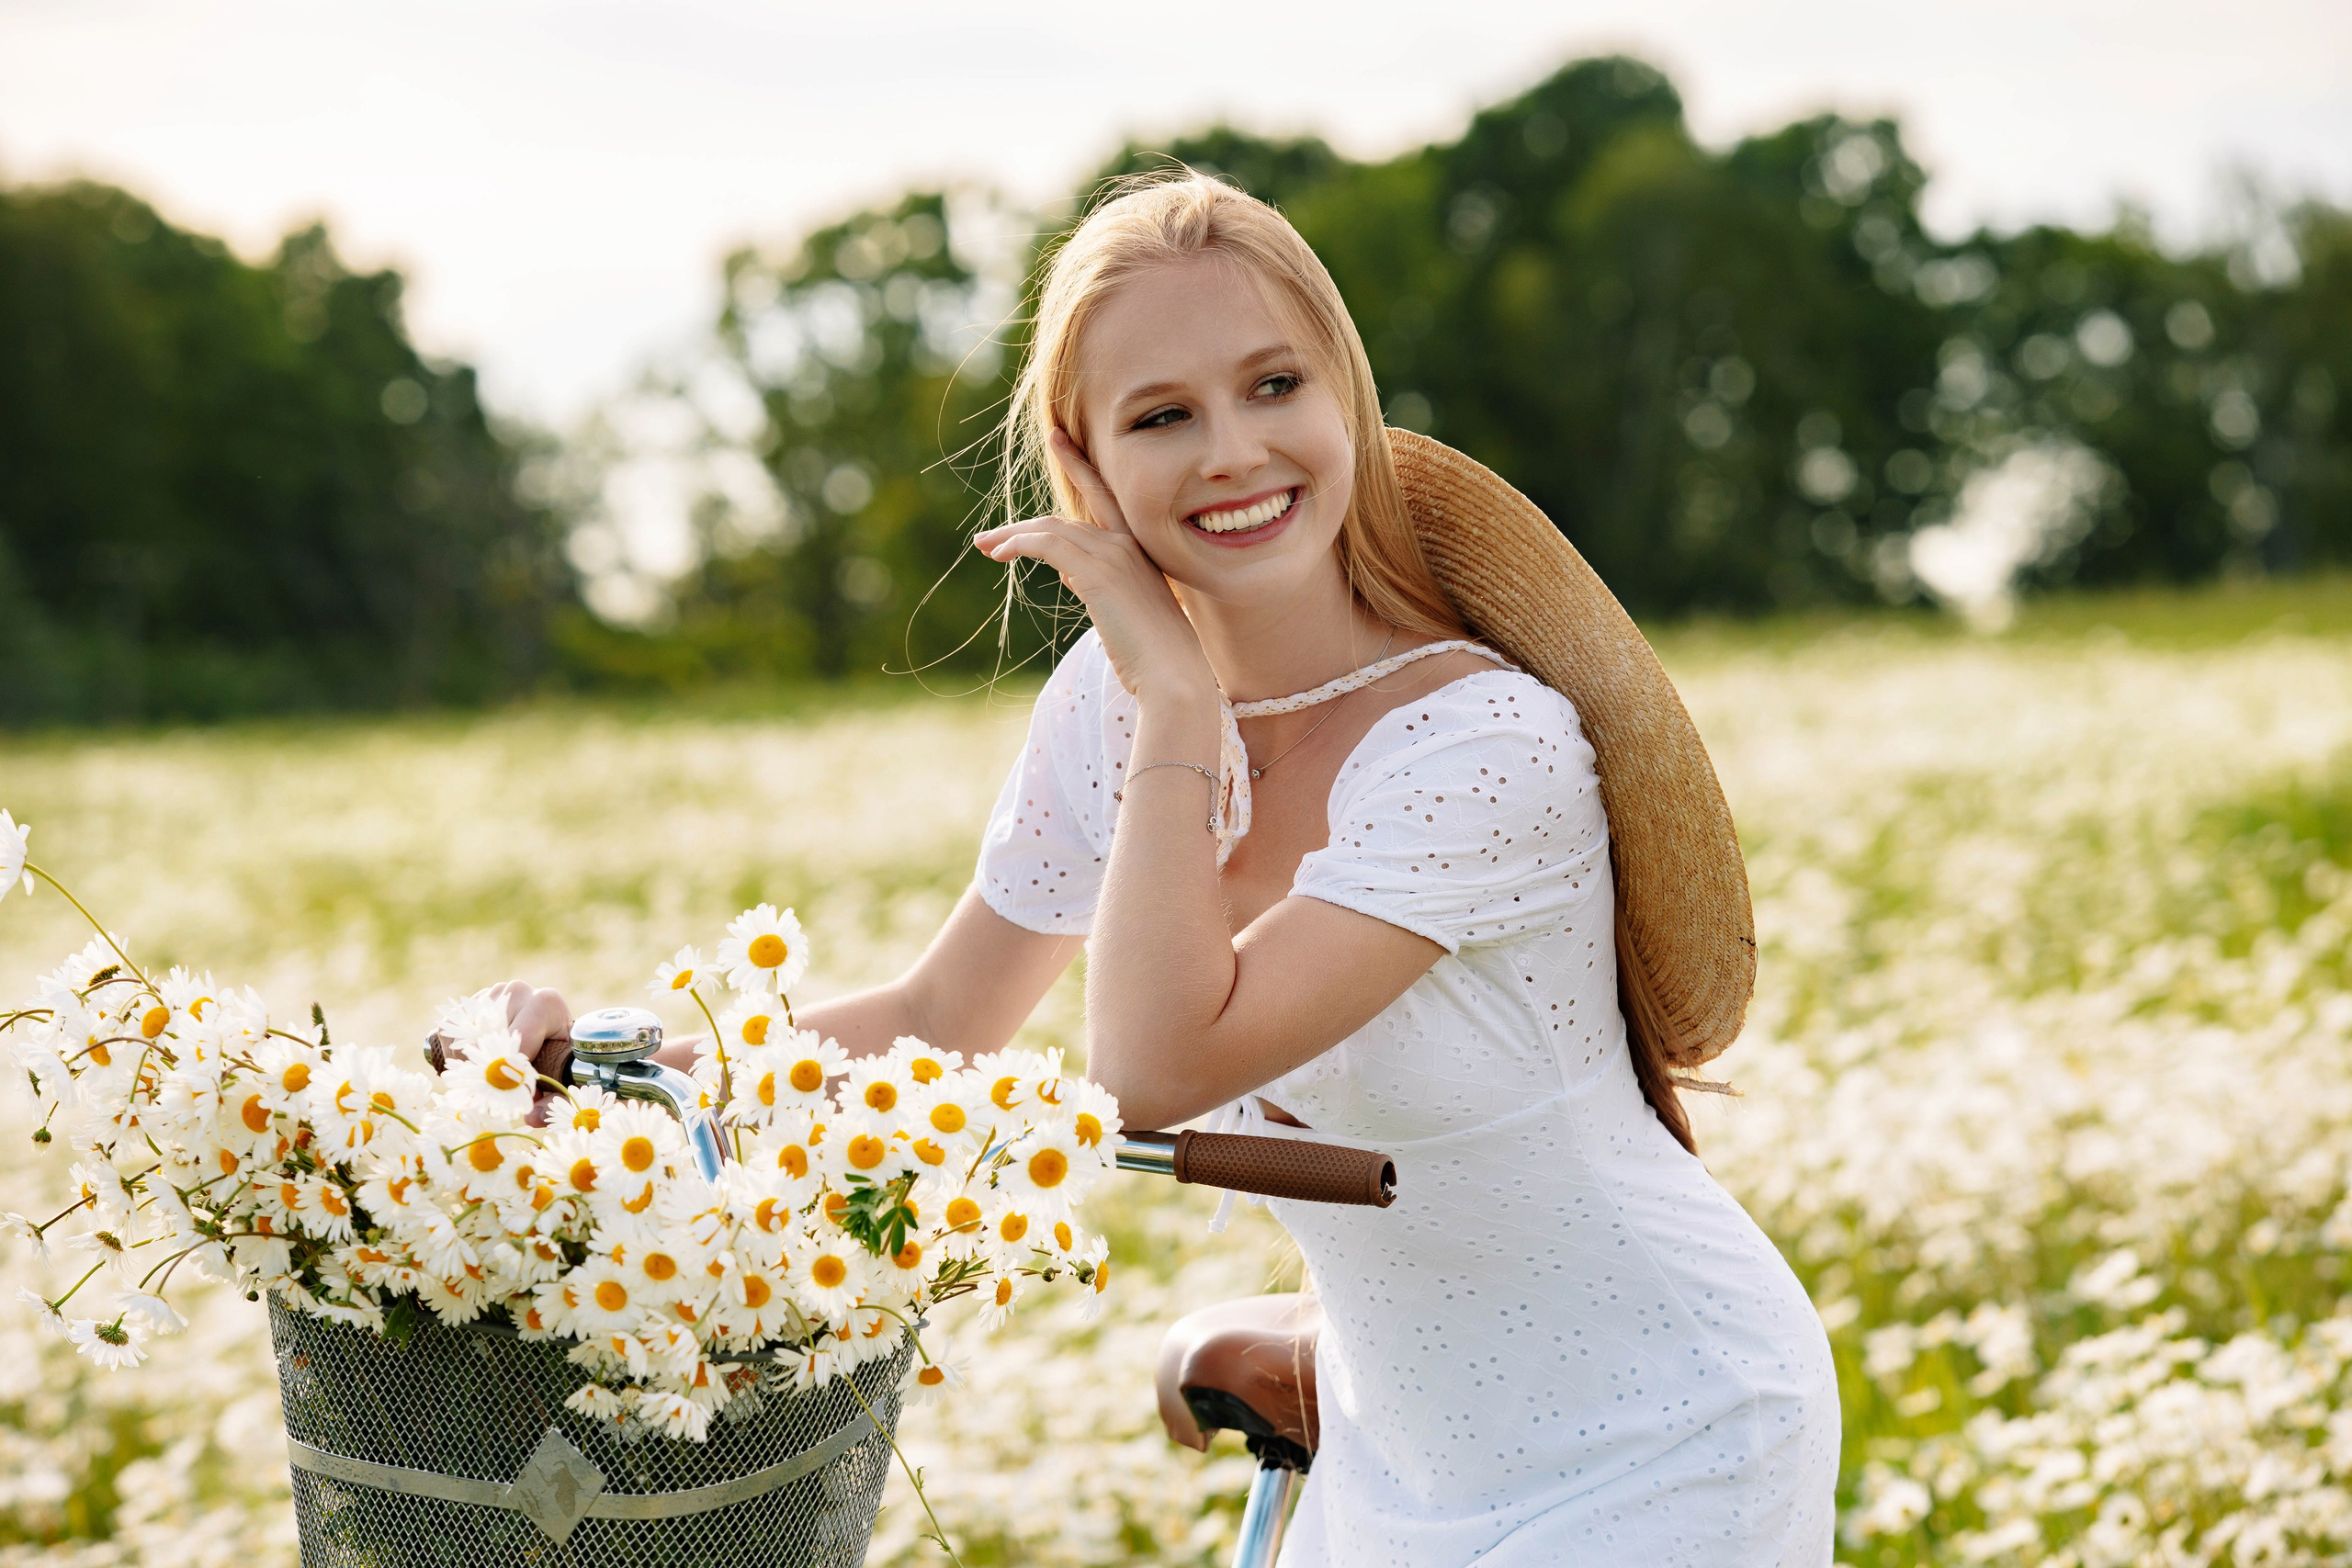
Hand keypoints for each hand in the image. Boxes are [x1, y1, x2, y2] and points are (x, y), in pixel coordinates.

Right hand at [430, 980, 572, 1105]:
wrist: (548, 1032)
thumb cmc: (558, 1055)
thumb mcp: (564, 1076)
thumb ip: (553, 1100)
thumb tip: (530, 1117)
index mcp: (546, 1003)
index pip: (519, 1039)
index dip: (510, 1070)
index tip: (507, 1090)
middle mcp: (516, 991)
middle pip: (487, 1040)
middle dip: (487, 1072)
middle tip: (491, 1093)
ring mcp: (489, 995)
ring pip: (462, 1038)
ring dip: (468, 1065)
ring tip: (487, 1077)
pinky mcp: (467, 1004)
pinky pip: (447, 1034)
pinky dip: (454, 1056)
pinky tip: (474, 1062)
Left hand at [972, 430, 1216, 702]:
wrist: (1173, 673)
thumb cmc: (1154, 653)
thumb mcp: (1125, 609)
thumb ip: (1100, 584)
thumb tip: (1071, 576)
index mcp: (1138, 550)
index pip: (1102, 496)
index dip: (1078, 466)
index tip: (1057, 440)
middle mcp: (1127, 543)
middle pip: (1063, 519)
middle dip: (1022, 525)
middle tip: (988, 538)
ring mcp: (1114, 555)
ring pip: (1050, 530)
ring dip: (1011, 537)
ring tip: (984, 548)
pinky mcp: (1097, 572)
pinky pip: (1046, 545)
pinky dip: (1019, 545)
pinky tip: (1000, 555)